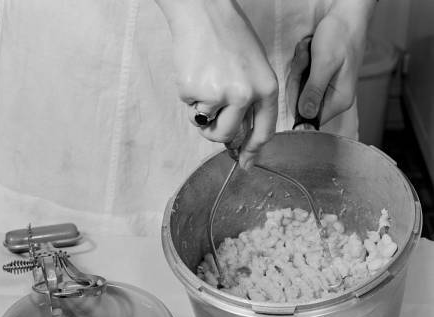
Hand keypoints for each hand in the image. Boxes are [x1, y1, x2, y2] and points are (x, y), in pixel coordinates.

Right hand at [155, 0, 278, 168]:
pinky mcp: (195, 91)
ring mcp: (220, 94)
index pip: (264, 131)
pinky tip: (194, 72)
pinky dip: (189, 95)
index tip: (246, 163)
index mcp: (266, 88)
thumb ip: (252, 102)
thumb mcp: (254, 68)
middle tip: (209, 117)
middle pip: (227, 135)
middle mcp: (245, 95)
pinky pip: (189, 107)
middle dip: (215, 132)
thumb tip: (239, 138)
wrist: (204, 12)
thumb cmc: (230, 37)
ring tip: (204, 84)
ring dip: (201, 113)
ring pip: (206, 126)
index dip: (253, 151)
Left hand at [288, 0, 375, 124]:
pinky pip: (302, 79)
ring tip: (310, 52)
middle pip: (301, 104)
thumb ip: (314, 91)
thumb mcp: (324, 63)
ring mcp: (328, 90)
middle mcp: (334, 99)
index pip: (310, 118)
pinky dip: (301, 65)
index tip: (301, 77)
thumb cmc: (341, 35)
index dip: (297, 100)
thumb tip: (305, 116)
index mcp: (339, 101)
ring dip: (299, 69)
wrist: (347, 16)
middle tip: (306, 59)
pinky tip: (309, 52)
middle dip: (298, 79)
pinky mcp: (321, 80)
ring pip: (299, 90)